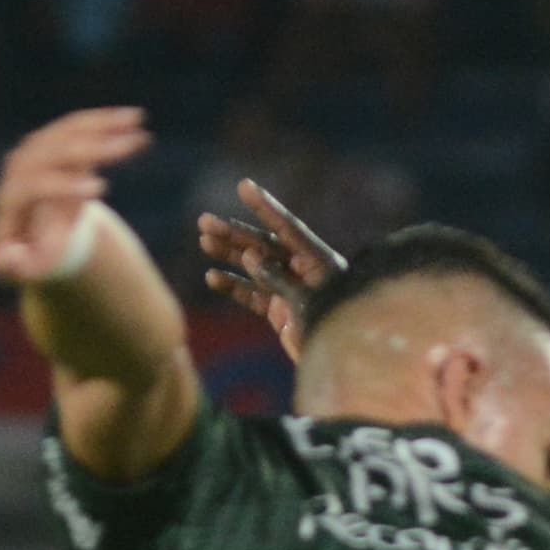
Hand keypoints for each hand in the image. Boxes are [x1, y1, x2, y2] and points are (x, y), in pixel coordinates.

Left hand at [0, 107, 150, 285]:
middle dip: (88, 148)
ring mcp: (36, 151)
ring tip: (136, 124)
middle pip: (50, 151)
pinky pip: (80, 126)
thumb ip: (12, 268)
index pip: (30, 185)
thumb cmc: (31, 255)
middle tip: (122, 148)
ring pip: (67, 131)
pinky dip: (107, 121)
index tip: (100, 189)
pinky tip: (134, 119)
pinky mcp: (55, 141)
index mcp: (10, 200)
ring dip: (102, 126)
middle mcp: (19, 168)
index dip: (62, 185)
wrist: (33, 232)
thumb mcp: (21, 269)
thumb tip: (8, 258)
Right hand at [192, 177, 341, 361]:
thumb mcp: (307, 303)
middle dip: (234, 233)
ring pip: (255, 266)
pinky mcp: (281, 311)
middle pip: (264, 245)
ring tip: (204, 241)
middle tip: (203, 221)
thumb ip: (279, 279)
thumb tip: (249, 256)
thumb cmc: (336, 329)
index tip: (244, 186)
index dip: (265, 207)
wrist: (345, 364)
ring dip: (229, 254)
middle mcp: (303, 270)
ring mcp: (291, 289)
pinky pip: (253, 295)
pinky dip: (234, 287)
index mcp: (318, 261)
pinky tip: (212, 276)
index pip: (288, 228)